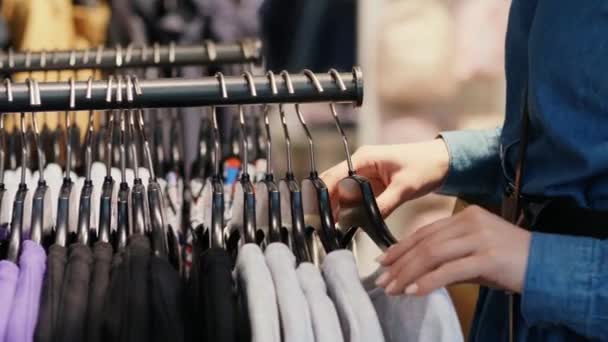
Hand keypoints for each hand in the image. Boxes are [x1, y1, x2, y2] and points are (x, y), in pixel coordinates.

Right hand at [321, 139, 449, 217]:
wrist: (443, 162)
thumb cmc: (425, 166)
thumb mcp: (405, 187)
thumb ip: (384, 204)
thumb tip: (367, 220)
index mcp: (364, 158)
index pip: (334, 176)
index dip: (323, 194)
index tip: (317, 212)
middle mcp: (360, 165)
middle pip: (333, 185)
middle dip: (326, 204)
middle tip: (321, 225)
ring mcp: (364, 175)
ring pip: (342, 193)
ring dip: (336, 209)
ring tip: (330, 228)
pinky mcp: (371, 186)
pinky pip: (354, 199)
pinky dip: (349, 210)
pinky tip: (345, 224)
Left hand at [375, 205, 531, 295]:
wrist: (550, 265)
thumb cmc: (512, 261)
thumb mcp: (476, 251)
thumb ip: (449, 255)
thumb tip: (415, 270)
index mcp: (467, 216)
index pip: (426, 231)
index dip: (401, 246)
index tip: (383, 260)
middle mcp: (471, 222)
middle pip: (425, 242)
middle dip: (400, 262)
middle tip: (382, 279)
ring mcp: (480, 238)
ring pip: (433, 254)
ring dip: (408, 273)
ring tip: (392, 288)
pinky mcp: (488, 257)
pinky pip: (450, 270)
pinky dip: (428, 281)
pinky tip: (414, 291)